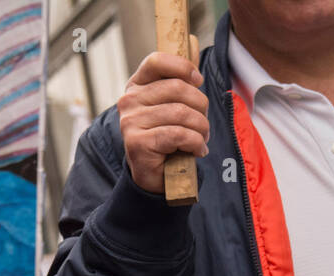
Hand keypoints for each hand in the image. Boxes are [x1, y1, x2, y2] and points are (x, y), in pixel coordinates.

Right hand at [118, 37, 208, 194]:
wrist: (154, 176)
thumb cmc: (167, 137)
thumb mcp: (173, 104)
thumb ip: (180, 77)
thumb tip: (194, 42)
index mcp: (136, 86)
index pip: (156, 61)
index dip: (182, 67)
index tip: (198, 81)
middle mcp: (129, 102)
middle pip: (177, 89)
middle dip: (201, 106)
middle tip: (204, 122)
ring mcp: (130, 123)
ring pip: (181, 114)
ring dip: (201, 128)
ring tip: (202, 138)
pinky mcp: (138, 143)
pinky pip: (178, 135)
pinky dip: (195, 143)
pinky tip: (197, 150)